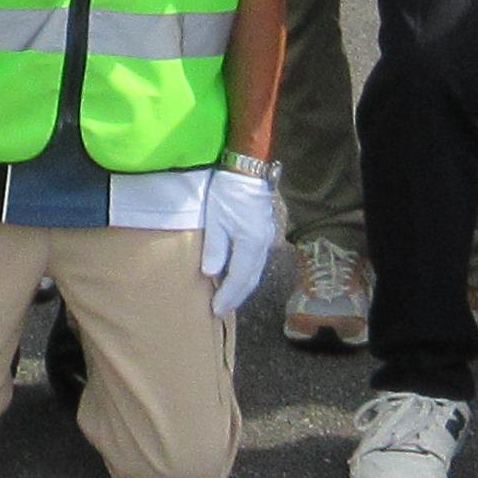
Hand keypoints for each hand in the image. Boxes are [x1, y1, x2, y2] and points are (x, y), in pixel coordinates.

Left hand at [193, 164, 279, 319]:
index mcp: (251, 243)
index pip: (239, 278)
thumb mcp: (214, 219)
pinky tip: (236, 276)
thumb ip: (215, 248)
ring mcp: (267, 238)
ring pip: (255, 271)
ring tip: (227, 298)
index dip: (228, 296)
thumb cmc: (227, 191)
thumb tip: (211, 274)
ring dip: (242, 287)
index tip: (215, 310)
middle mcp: (263, 245)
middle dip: (236, 296)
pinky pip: (256, 260)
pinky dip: (246, 273)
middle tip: (220, 309)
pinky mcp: (264, 231)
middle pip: (251, 279)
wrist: (246, 167)